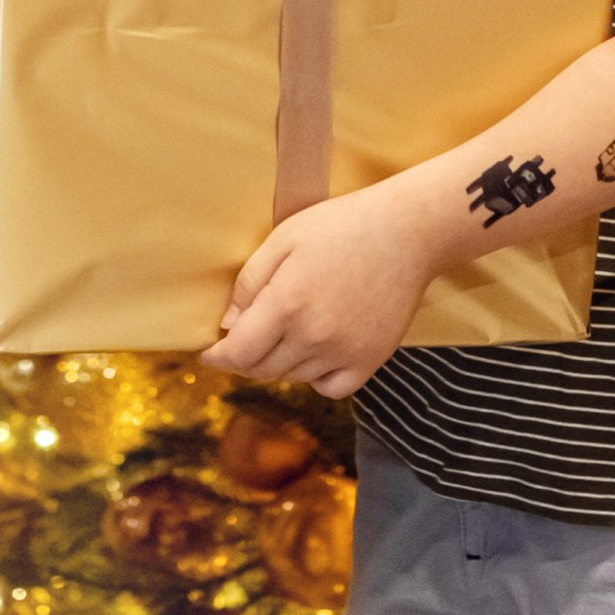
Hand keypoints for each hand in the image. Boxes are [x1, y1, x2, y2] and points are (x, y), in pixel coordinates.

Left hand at [202, 177, 439, 396]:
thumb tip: (228, 325)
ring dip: (277, 365)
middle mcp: (313, 336)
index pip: (238, 352)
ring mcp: (345, 353)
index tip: (209, 354)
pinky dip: (316, 378)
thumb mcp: (283, 238)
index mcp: (286, 304)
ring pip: (294, 378)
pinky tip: (314, 354)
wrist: (406, 232)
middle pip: (263, 369)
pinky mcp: (371, 360)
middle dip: (244, 360)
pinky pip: (330, 388)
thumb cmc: (340, 226)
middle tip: (241, 343)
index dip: (217, 357)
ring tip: (281, 337)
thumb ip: (250, 283)